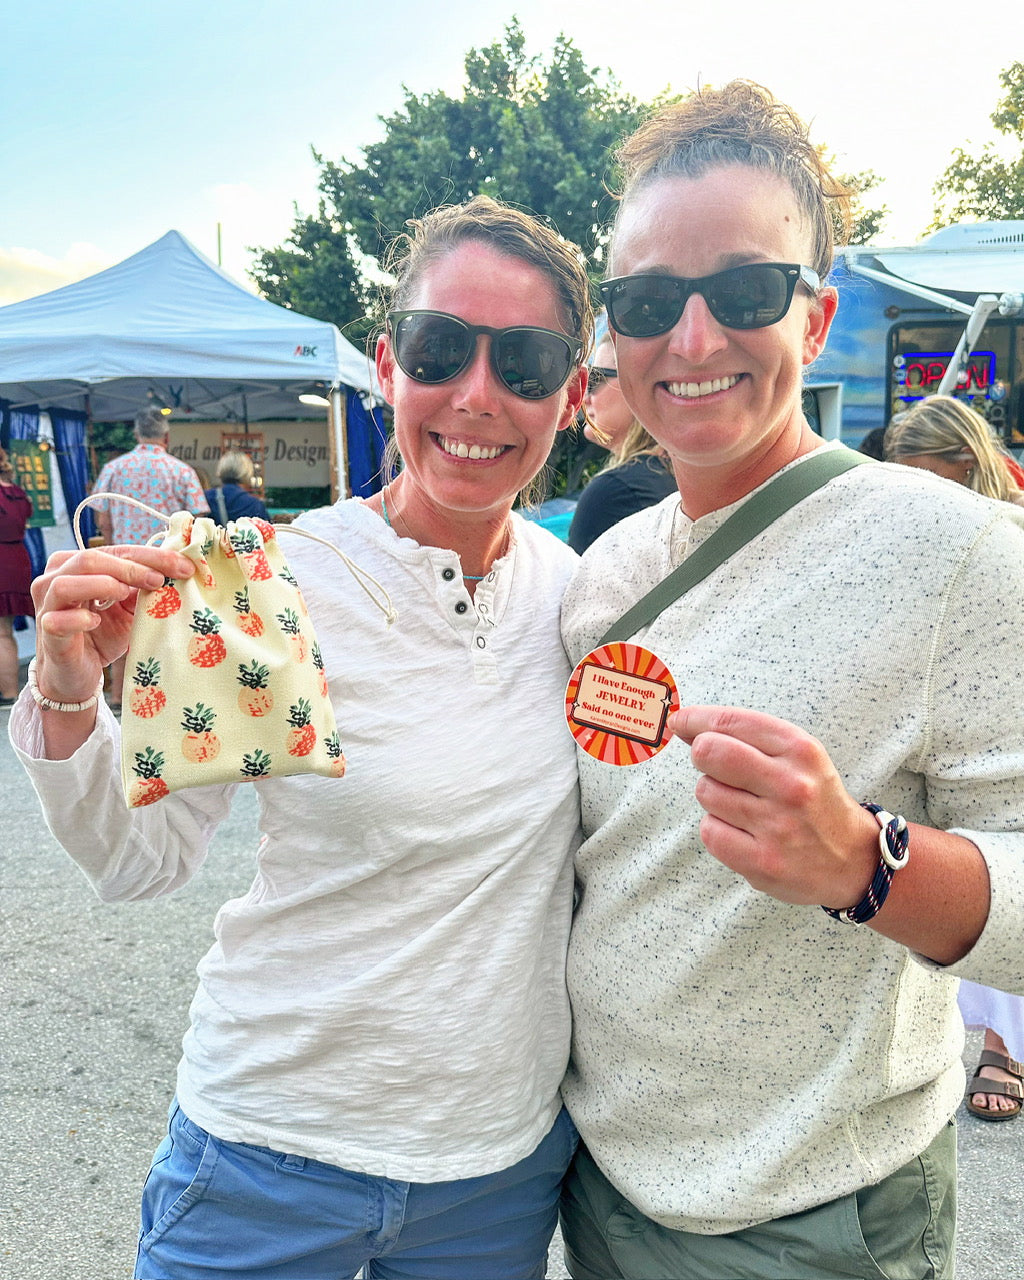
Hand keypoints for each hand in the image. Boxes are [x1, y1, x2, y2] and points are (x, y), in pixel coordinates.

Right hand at [31, 545, 194, 705]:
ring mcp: (47, 606)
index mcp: (76, 565)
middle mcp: (55, 579)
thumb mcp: (129, 608)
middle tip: (159, 580)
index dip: (151, 556)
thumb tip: (177, 570)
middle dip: (131, 568)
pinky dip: (78, 618)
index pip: (115, 551)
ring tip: (127, 594)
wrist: (78, 675)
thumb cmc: (102, 635)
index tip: (183, 566)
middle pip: (90, 559)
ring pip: (66, 583)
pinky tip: (96, 621)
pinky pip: (57, 620)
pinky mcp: (48, 634)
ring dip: (102, 585)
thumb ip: (144, 588)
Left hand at [668, 705, 878, 909]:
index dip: (695, 719)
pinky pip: (709, 831)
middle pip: (710, 752)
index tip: (680, 721)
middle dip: (702, 755)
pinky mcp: (762, 863)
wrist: (853, 860)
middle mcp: (790, 785)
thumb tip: (685, 724)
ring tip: (743, 806)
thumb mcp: (799, 756)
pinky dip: (717, 829)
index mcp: (800, 750)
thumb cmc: (814, 799)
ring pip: (706, 792)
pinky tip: (742, 832)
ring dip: (714, 796)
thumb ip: (748, 737)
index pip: (731, 723)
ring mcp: (777, 826)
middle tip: (714, 766)